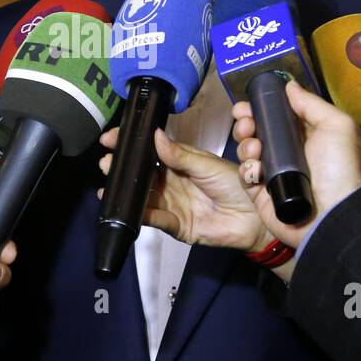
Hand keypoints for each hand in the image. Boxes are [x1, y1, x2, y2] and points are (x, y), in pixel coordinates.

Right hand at [97, 126, 271, 252]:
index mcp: (179, 162)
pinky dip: (139, 214)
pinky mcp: (175, 225)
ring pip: (142, 196)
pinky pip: (154, 218)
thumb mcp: (206, 164)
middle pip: (140, 174)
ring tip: (108, 183)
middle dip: (122, 167)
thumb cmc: (235, 185)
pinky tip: (125, 206)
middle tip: (107, 162)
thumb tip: (155, 136)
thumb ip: (179, 154)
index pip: (149, 151)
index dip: (130, 145)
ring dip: (125, 190)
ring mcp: (171, 203)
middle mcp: (171, 182)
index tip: (111, 138)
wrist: (254, 217)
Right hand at [231, 80, 360, 245]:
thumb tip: (290, 86)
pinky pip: (245, 176)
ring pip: (247, 151)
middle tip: (245, 122)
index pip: (276, 116)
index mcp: (305, 136)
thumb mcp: (337, 126)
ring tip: (255, 146)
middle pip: (256, 131)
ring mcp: (273, 173)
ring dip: (245, 143)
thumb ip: (312, 104)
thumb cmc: (340, 168)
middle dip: (246, 122)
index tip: (247, 103)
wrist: (333, 213)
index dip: (260, 107)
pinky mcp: (261, 193)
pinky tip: (256, 168)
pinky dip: (247, 168)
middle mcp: (288, 152)